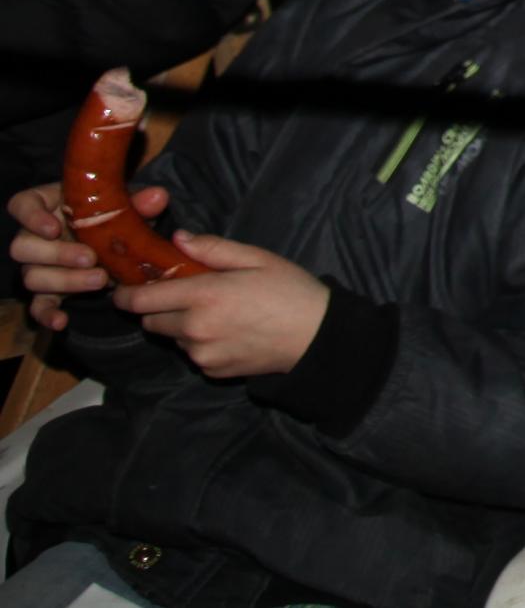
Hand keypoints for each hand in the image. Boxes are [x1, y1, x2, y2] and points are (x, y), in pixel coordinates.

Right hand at [9, 177, 144, 329]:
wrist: (116, 242)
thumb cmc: (113, 216)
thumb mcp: (127, 205)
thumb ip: (139, 201)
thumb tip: (158, 197)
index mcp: (49, 206)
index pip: (22, 205)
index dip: (32, 217)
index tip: (54, 228)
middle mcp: (35, 237)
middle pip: (23, 246)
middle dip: (57, 254)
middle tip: (91, 257)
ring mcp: (38, 266)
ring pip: (32, 276)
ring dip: (65, 281)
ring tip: (101, 280)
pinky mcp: (46, 292)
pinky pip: (37, 306)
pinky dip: (48, 315)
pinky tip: (62, 322)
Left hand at [110, 235, 326, 378]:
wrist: (316, 336)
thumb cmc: (290, 290)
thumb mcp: (257, 259)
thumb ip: (213, 249)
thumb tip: (178, 239)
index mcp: (203, 296)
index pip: (143, 300)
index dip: (125, 294)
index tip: (122, 289)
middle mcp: (194, 329)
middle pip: (151, 321)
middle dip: (159, 308)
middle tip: (184, 295)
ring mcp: (201, 354)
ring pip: (173, 338)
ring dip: (181, 326)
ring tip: (216, 314)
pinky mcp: (211, 371)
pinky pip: (192, 354)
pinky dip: (200, 343)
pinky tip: (229, 332)